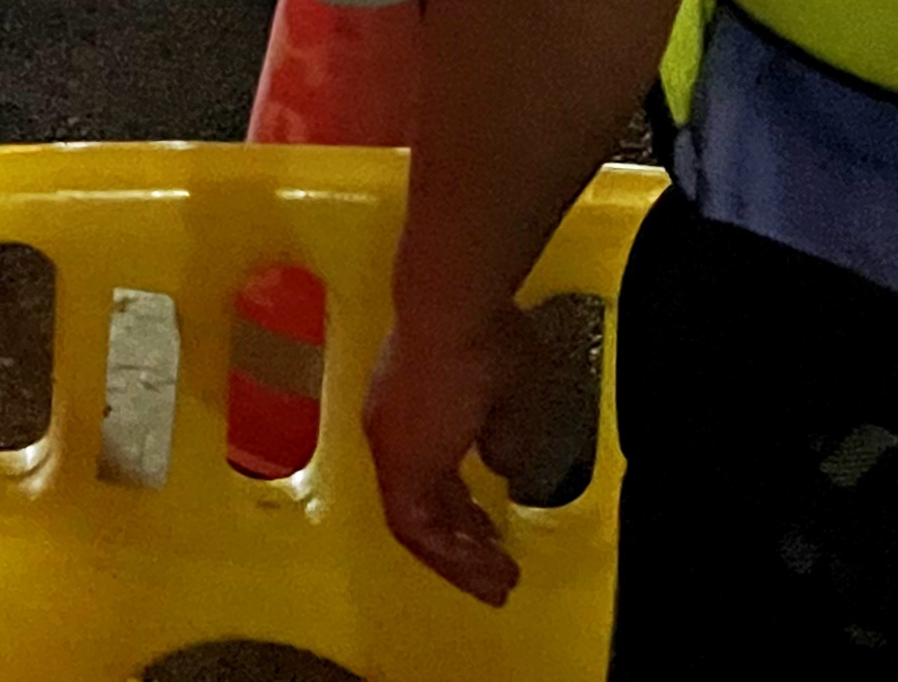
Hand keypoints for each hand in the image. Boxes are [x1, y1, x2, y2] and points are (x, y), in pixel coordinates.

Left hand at [365, 309, 527, 608]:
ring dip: (458, 561)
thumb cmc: (485, 339)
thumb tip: (502, 466)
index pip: (430, 472)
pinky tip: (486, 569)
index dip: (459, 507)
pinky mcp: (398, 465)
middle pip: (418, 504)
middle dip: (459, 543)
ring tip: (498, 585)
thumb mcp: (506, 395)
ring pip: (415, 525)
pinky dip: (451, 555)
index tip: (487, 529)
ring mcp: (391, 447)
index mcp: (412, 407)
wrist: (454, 313)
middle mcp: (392, 430)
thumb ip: (501, 435)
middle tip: (495, 571)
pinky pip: (417, 529)